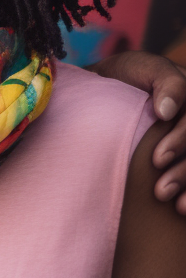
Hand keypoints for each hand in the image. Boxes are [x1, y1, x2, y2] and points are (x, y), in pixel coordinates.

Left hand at [88, 51, 185, 214]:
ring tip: (173, 204)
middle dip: (185, 172)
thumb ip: (166, 81)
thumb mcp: (144, 68)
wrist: (101, 93)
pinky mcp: (182, 157)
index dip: (182, 141)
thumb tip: (167, 111)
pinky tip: (181, 209)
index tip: (156, 159)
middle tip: (160, 191)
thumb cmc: (125, 77)